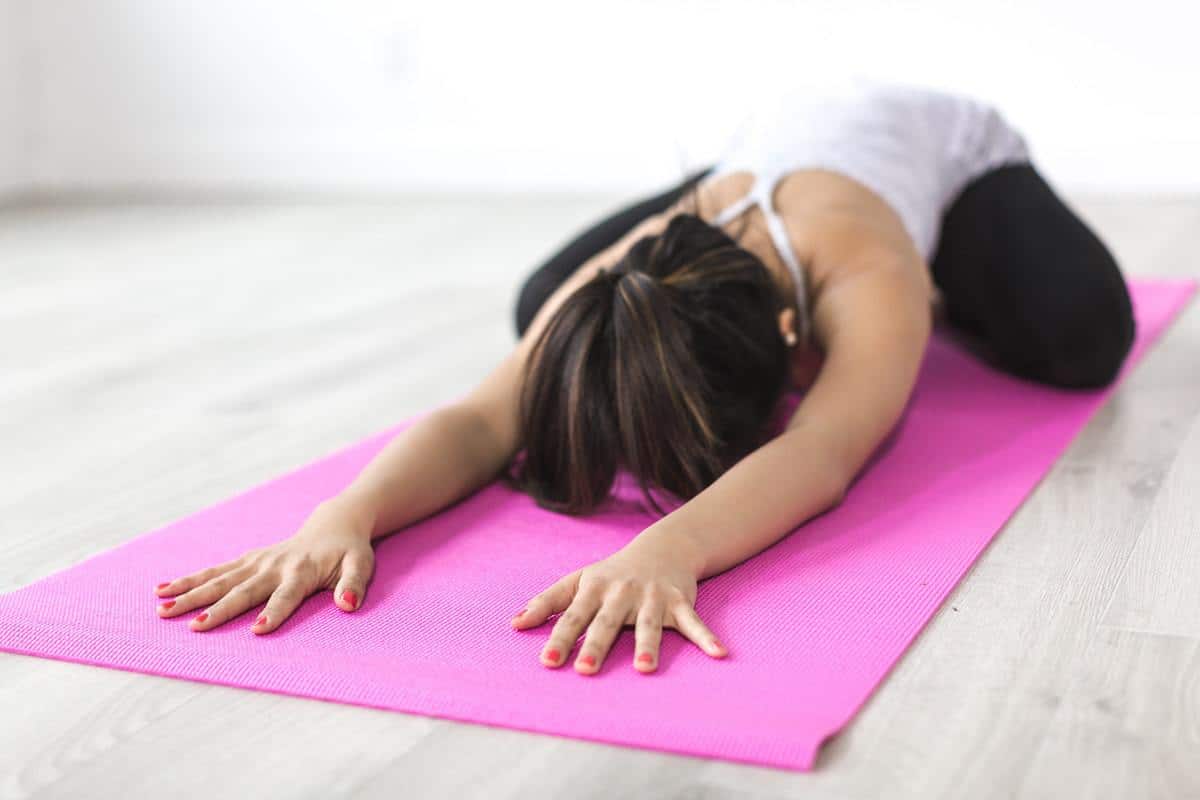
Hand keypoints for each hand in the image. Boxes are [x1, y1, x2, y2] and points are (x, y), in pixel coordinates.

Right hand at [153, 495, 376, 632]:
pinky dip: (188, 580)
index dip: (274, 613)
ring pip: (219, 579)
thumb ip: (354, 585)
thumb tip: (347, 605)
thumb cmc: (349, 552)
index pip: (286, 596)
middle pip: (243, 590)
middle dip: (218, 609)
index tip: (257, 631)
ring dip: (191, 594)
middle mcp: (274, 566)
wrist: (334, 525)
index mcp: (302, 571)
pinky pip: (214, 571)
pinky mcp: (246, 560)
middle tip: (194, 627)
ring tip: (163, 610)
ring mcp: (256, 562)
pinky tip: (161, 590)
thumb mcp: (361, 565)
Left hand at [510, 528, 727, 674]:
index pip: (572, 616)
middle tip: (585, 670)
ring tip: (645, 670)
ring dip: (648, 646)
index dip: (559, 638)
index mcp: (594, 589)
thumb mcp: (578, 581)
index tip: (547, 661)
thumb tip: (514, 624)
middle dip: (596, 645)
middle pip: (607, 622)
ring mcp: (652, 597)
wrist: (662, 547)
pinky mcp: (680, 601)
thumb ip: (547, 602)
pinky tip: (719, 654)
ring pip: (649, 625)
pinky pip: (694, 622)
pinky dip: (707, 638)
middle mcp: (621, 593)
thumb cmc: (612, 572)